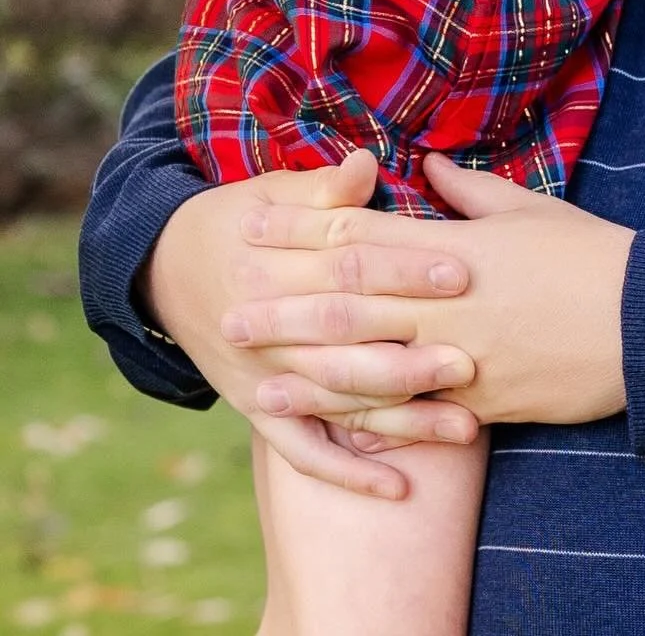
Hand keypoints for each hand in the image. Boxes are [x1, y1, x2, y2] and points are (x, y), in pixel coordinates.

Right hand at [141, 151, 480, 497]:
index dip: (404, 267)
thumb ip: (325, 189)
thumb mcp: (273, 193)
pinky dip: (347, 471)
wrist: (167, 268)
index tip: (461, 271)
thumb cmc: (239, 219)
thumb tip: (368, 163)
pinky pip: (304, 451)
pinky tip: (397, 487)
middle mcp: (267, 325)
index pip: (349, 265)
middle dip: (412, 352)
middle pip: (348, 341)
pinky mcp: (258, 409)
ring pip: (338, 401)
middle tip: (472, 360)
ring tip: (464, 426)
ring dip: (400, 417)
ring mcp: (263, 376)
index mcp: (275, 263)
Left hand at [221, 156, 634, 429]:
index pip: (361, 234)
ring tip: (256, 380)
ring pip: (367, 369)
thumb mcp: (530, 210)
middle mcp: (445, 304)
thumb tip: (426, 164)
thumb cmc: (591, 255)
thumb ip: (469, 191)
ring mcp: (459, 358)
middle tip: (228, 313)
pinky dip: (367, 420)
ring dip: (306, 375)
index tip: (255, 221)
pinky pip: (411, 414)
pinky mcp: (479, 402)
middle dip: (284, 306)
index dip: (305, 227)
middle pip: (347, 305)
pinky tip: (330, 426)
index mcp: (453, 248)